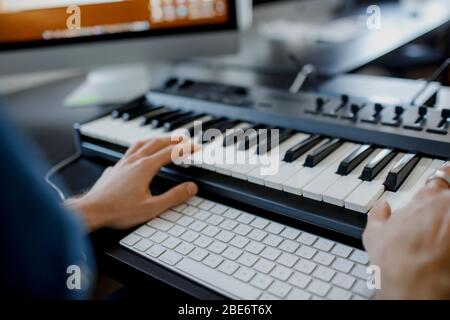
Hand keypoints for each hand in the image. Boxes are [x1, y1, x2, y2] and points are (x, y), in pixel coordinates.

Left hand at [65, 137, 197, 231]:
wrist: (91, 210)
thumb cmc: (118, 210)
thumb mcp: (151, 208)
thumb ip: (173, 197)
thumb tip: (190, 188)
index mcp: (145, 168)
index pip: (170, 153)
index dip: (185, 149)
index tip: (195, 147)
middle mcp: (134, 161)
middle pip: (157, 143)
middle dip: (173, 140)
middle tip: (184, 139)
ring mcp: (123, 163)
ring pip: (142, 143)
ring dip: (156, 139)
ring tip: (164, 140)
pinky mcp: (115, 168)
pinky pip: (130, 150)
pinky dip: (141, 146)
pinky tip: (139, 152)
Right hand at [363, 164, 449, 299]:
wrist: (415, 286)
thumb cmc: (396, 261)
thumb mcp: (373, 235)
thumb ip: (377, 214)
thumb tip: (382, 206)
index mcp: (426, 199)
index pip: (442, 178)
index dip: (444, 177)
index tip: (445, 178)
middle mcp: (447, 206)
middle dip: (447, 201)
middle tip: (442, 209)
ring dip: (449, 215)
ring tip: (442, 229)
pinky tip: (446, 243)